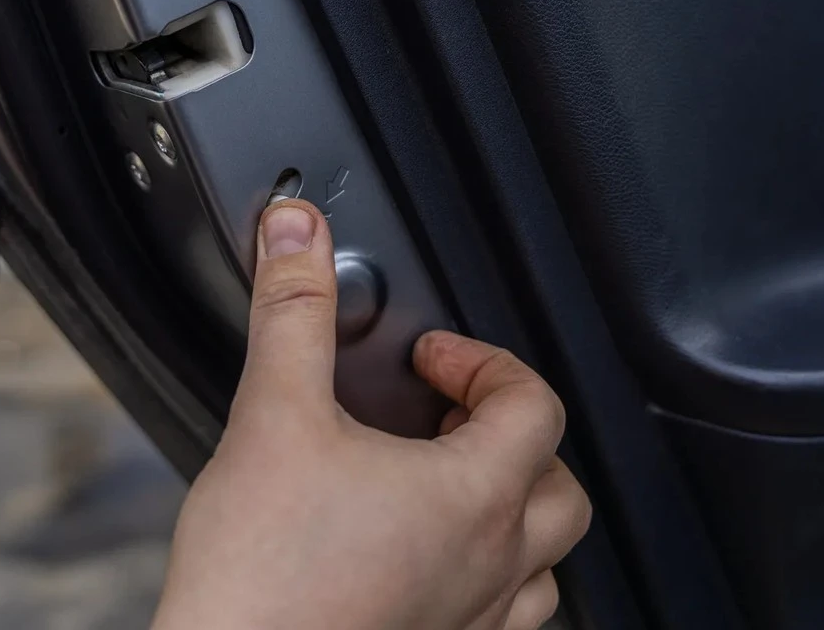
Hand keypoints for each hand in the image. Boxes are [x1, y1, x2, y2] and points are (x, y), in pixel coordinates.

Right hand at [152, 200, 590, 629]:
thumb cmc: (262, 576)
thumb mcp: (274, 416)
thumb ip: (293, 313)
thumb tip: (297, 233)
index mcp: (471, 496)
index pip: (534, 405)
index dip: (484, 363)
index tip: (433, 359)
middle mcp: (490, 565)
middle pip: (561, 483)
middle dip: (511, 434)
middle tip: (449, 416)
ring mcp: (471, 621)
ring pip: (545, 561)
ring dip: (514, 509)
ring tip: (454, 486)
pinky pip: (504, 616)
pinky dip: (489, 575)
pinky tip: (430, 561)